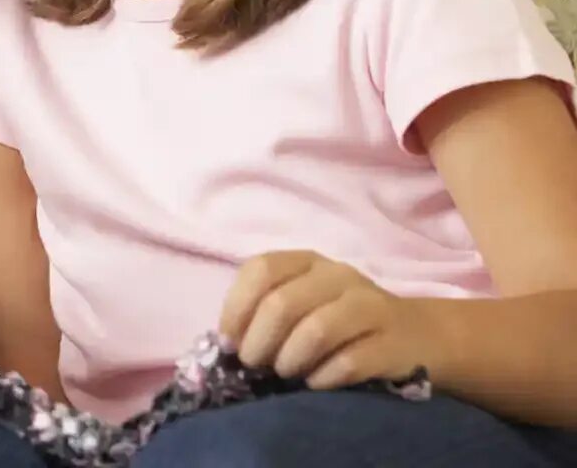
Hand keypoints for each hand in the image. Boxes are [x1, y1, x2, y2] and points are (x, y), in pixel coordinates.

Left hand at [220, 251, 437, 389]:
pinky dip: (323, 377)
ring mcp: (370, 305)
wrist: (417, 335)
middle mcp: (338, 275)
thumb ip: (264, 309)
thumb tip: (226, 340)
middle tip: (255, 365)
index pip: (261, 269)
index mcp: (307, 260)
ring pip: (316, 330)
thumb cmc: (342, 321)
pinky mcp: (393, 342)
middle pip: (283, 303)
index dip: (237, 307)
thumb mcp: (302, 301)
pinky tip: (316, 382)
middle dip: (258, 341)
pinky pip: (349, 362)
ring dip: (289, 359)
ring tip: (285, 373)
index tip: (228, 341)